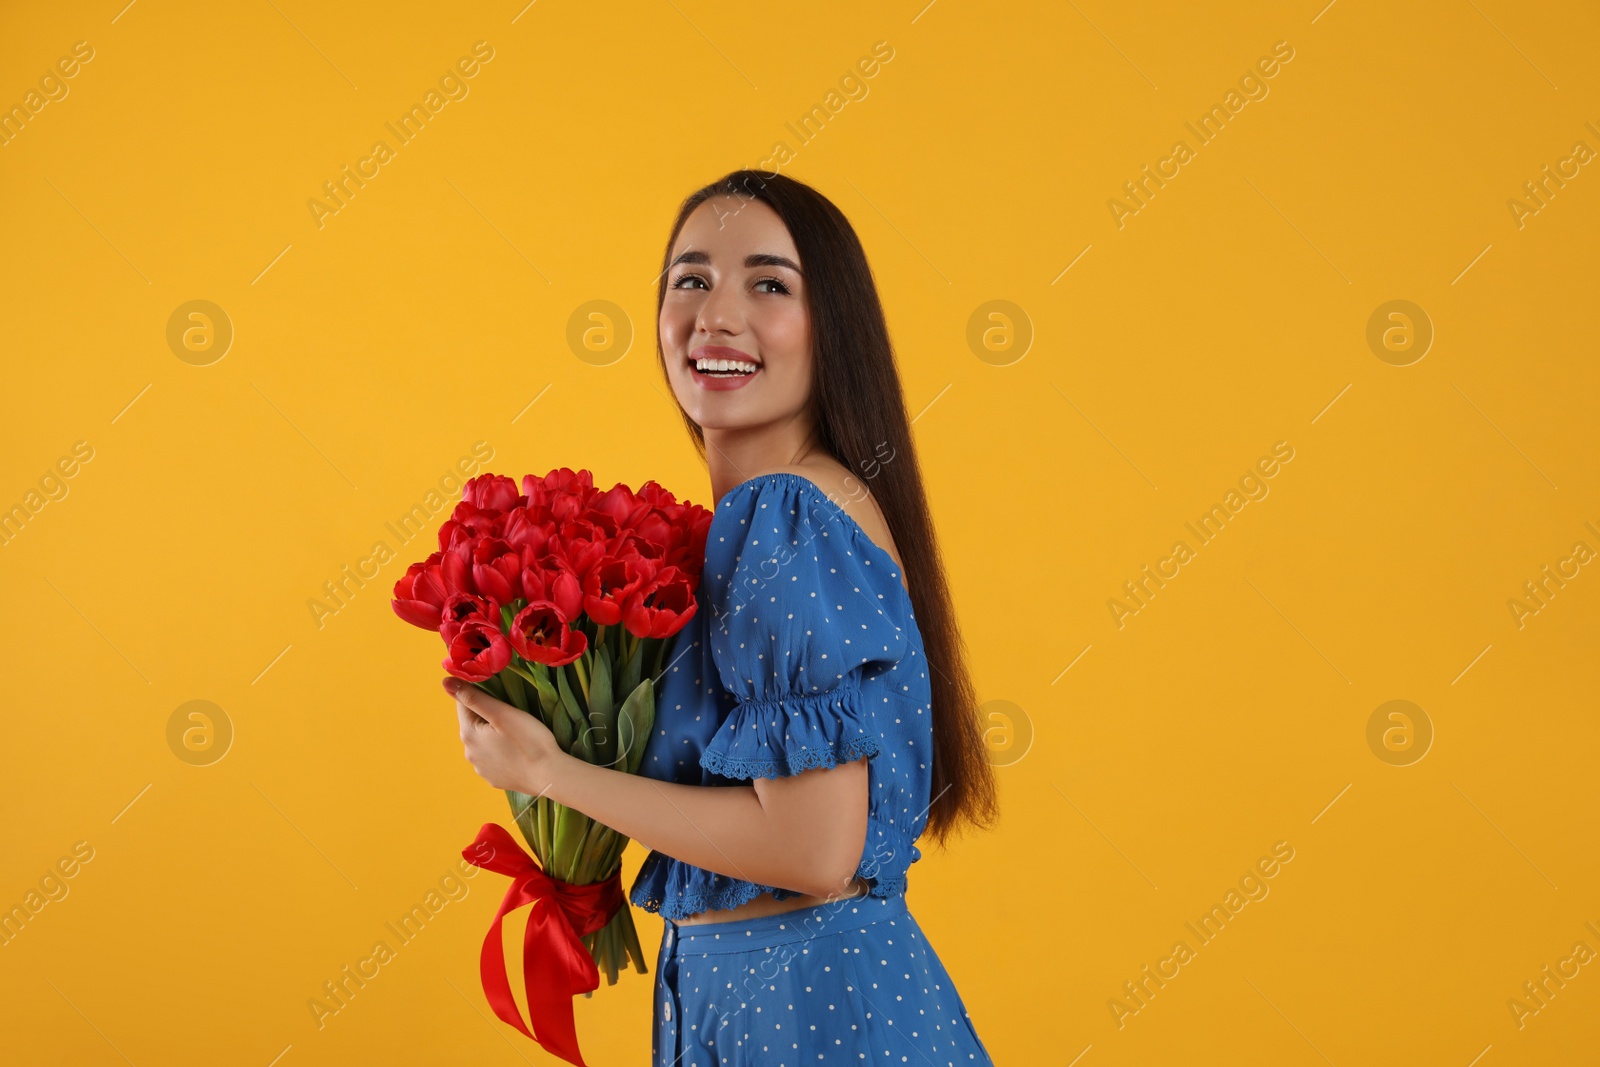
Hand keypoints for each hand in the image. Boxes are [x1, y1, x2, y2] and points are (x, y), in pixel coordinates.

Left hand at [444, 676, 562, 795]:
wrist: (550, 777)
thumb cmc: (529, 741)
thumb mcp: (502, 714)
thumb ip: (474, 697)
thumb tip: (446, 682)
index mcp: (468, 734)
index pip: (463, 705)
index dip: (480, 694)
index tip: (499, 693)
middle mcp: (470, 753)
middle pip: (473, 724)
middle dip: (487, 715)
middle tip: (512, 712)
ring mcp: (482, 769)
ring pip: (483, 742)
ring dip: (493, 734)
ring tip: (516, 733)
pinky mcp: (495, 779)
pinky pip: (493, 758)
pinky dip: (501, 751)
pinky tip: (517, 751)